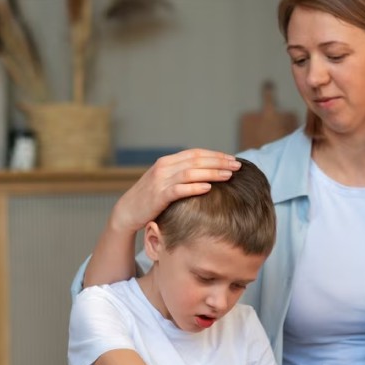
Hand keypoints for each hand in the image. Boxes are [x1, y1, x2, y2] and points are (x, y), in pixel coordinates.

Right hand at [109, 149, 240, 232]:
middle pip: (196, 160)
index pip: (196, 153)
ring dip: (211, 173)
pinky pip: (179, 189)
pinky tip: (209, 188)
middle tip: (236, 166)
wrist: (128, 211)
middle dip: (219, 162)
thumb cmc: (151, 198)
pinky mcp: (158, 196)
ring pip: (190, 172)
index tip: (232, 159)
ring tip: (228, 176)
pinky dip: (195, 187)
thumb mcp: (166, 181)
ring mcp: (160, 181)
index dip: (215, 155)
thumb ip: (182, 174)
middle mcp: (164, 167)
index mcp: (168, 161)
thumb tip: (208, 172)